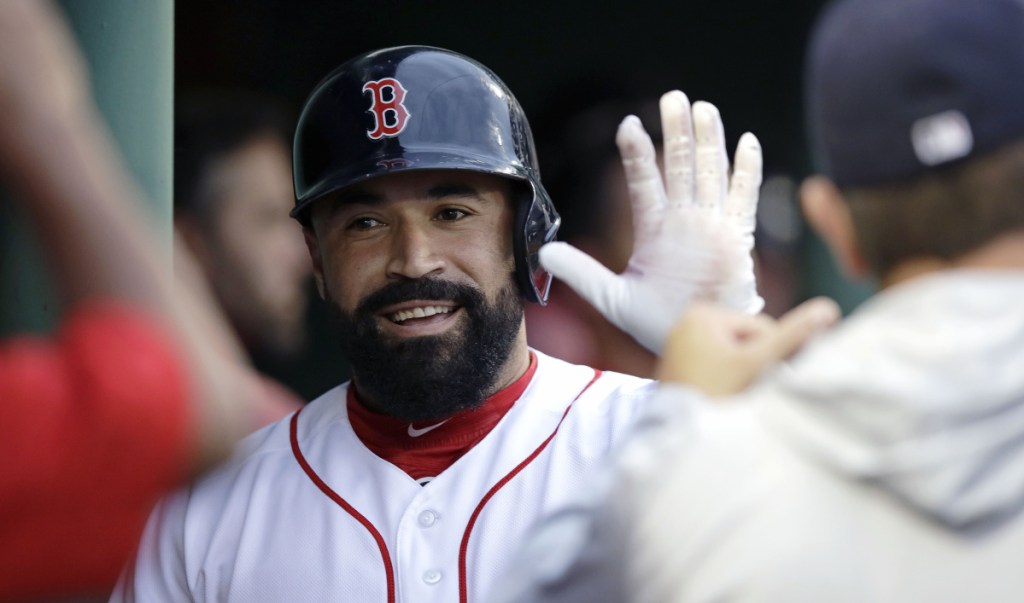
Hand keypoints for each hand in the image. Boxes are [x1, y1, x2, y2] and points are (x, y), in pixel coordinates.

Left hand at [539, 90, 763, 352]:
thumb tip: (542, 252)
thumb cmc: (657, 323)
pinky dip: (746, 171)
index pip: (642, 183)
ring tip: (704, 108)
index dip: (636, 154)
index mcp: (654, 230)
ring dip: (708, 142)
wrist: (696, 345)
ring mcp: (711, 227)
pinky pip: (743, 199)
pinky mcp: (736, 239)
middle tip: (674, 97)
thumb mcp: (612, 297)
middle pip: (679, 167)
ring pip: (710, 174)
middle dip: (677, 133)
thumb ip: (581, 272)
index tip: (628, 124)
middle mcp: (683, 222)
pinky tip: (747, 142)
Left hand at [658, 297, 840, 395]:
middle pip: (746, 341)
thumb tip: (828, 309)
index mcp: (703, 313)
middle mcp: (687, 322)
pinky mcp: (680, 366)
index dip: (770, 355)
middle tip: (744, 391)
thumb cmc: (715, 395)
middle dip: (754, 367)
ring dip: (743, 377)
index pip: (762, 327)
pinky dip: (726, 383)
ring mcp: (680, 345)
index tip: (758, 379)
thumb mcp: (757, 364)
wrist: (680, 435)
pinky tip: (721, 399)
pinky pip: (716, 368)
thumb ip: (793, 336)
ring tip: (731, 397)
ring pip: (734, 357)